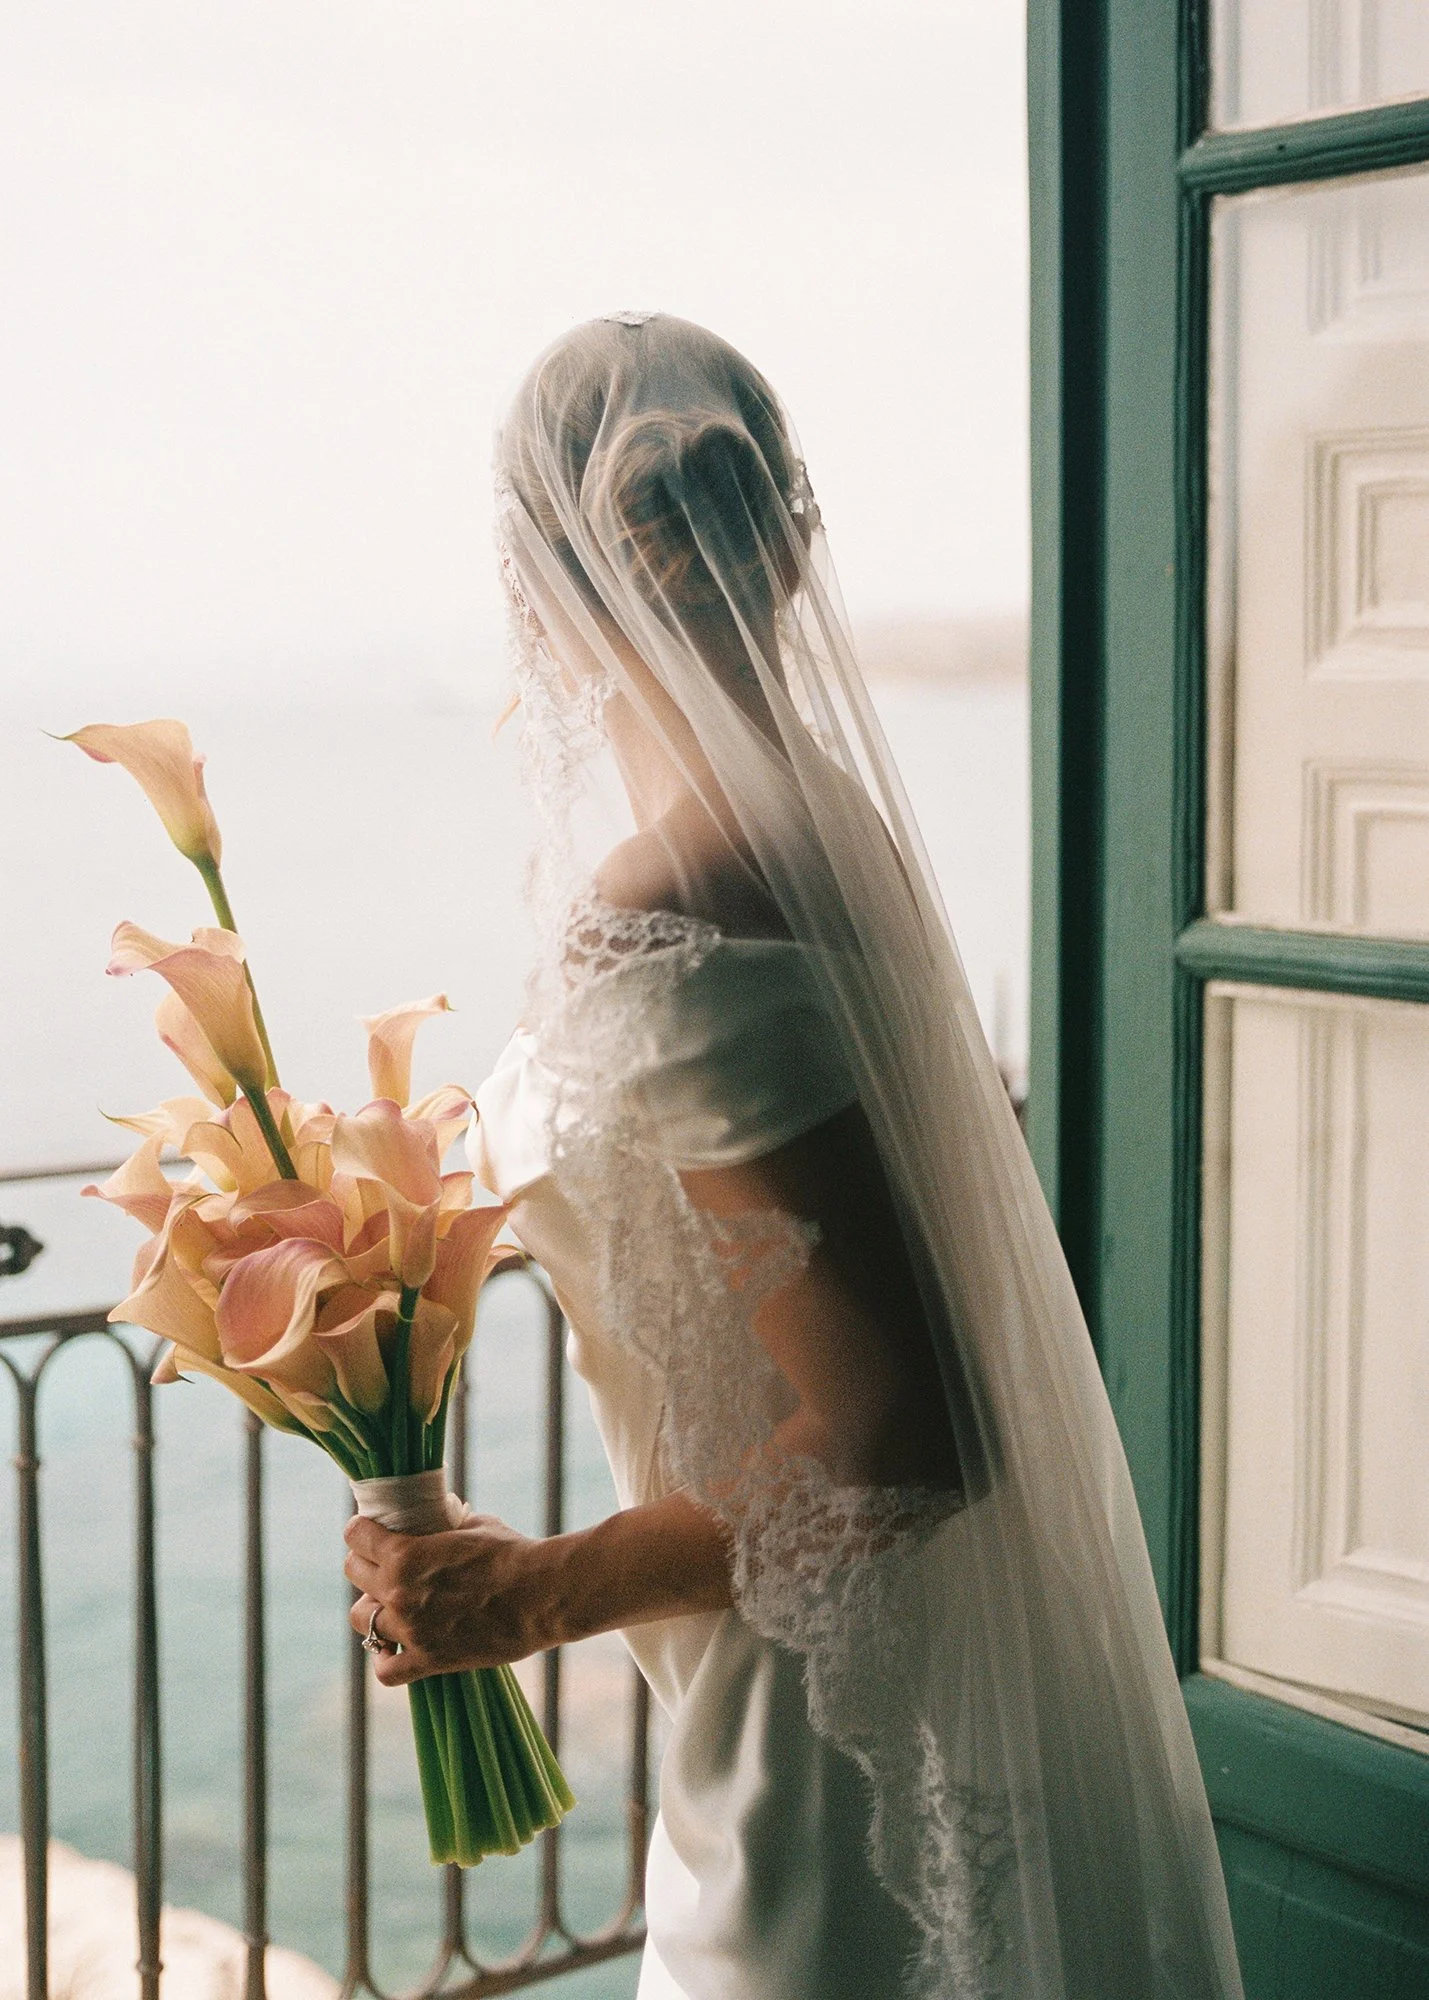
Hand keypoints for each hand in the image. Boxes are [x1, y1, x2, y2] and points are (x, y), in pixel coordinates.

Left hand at [344, 1511, 557, 1685]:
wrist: (544, 1594)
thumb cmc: (513, 1553)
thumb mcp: (474, 1525)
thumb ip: (445, 1524)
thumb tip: (439, 1518)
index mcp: (406, 1554)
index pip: (355, 1536)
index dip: (364, 1530)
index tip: (373, 1531)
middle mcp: (399, 1593)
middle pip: (354, 1573)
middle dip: (367, 1563)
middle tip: (385, 1564)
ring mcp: (411, 1630)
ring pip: (361, 1619)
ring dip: (373, 1608)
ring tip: (392, 1604)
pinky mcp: (430, 1660)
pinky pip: (385, 1669)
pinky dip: (385, 1658)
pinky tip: (395, 1647)